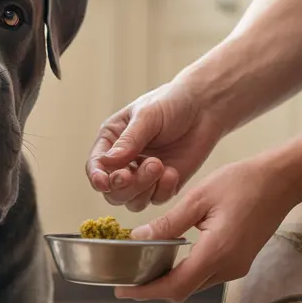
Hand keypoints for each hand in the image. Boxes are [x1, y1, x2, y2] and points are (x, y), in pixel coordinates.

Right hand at [87, 80, 221, 211]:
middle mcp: (124, 161)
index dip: (97, 177)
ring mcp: (143, 176)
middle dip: (127, 185)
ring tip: (160, 166)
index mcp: (112, 140)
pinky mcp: (163, 184)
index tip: (104, 182)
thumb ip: (129, 140)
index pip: (96, 165)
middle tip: (146, 167)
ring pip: (132, 200)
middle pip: (112, 191)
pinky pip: (156, 199)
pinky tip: (173, 172)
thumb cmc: (172, 102)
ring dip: (144, 189)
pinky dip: (162, 190)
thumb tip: (107, 162)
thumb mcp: (147, 116)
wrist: (205, 107)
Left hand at [117, 155, 301, 302]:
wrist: (283, 181)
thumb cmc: (243, 182)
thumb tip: (139, 239)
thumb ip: (169, 223)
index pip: (175, 286)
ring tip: (143, 268)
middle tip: (127, 279)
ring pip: (195, 285)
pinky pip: (208, 275)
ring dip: (170, 281)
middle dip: (154, 289)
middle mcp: (228, 267)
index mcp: (216, 252)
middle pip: (183, 291)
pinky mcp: (240, 262)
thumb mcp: (199, 198)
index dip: (146, 292)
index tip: (123, 290)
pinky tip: (170, 259)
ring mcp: (237, 267)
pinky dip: (186, 272)